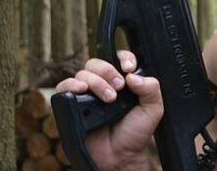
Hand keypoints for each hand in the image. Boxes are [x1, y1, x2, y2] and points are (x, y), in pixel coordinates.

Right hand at [55, 50, 163, 170]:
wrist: (120, 156)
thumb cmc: (135, 133)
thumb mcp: (152, 109)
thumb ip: (151, 88)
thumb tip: (133, 76)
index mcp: (122, 82)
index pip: (119, 58)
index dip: (124, 58)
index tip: (129, 68)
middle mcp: (103, 85)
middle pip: (97, 63)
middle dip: (108, 71)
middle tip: (119, 87)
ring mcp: (86, 95)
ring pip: (83, 73)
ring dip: (96, 82)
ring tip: (108, 99)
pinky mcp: (71, 105)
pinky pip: (64, 87)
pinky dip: (71, 84)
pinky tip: (82, 90)